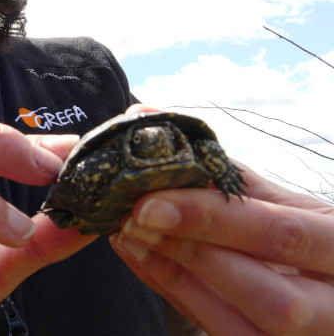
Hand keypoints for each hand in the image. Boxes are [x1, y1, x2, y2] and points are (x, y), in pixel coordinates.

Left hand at [111, 160, 333, 334]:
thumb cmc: (310, 240)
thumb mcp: (289, 205)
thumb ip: (227, 174)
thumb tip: (152, 122)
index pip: (281, 235)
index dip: (213, 220)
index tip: (151, 201)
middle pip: (268, 296)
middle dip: (192, 255)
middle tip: (132, 219)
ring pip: (239, 325)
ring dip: (173, 277)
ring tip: (126, 234)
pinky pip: (215, 330)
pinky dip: (172, 291)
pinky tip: (139, 257)